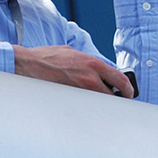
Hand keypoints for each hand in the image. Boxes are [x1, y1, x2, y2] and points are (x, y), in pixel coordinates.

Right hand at [14, 44, 135, 97]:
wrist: (28, 65)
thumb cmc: (48, 57)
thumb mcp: (72, 52)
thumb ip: (87, 61)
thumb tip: (96, 69)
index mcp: (93, 64)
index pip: (120, 79)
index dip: (128, 89)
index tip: (128, 93)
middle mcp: (90, 78)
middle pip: (113, 96)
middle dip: (117, 99)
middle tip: (117, 101)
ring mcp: (80, 91)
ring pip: (100, 103)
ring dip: (102, 103)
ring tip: (100, 103)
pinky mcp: (70, 99)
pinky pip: (85, 105)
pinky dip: (87, 106)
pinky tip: (84, 105)